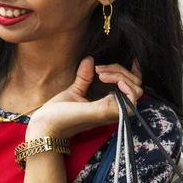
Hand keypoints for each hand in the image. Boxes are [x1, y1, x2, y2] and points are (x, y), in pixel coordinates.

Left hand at [26, 57, 142, 139]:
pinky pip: (131, 97)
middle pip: (136, 85)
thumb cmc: (59, 112)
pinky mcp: (107, 112)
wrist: (47, 123)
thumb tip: (90, 59)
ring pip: (136, 89)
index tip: (127, 60)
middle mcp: (114, 109)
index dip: (133, 72)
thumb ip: (85, 77)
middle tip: (99, 69)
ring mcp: (113, 112)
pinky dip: (122, 83)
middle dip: (121, 71)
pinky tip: (104, 77)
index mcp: (108, 104)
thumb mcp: (75, 90)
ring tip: (100, 73)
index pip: (132, 88)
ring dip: (121, 75)